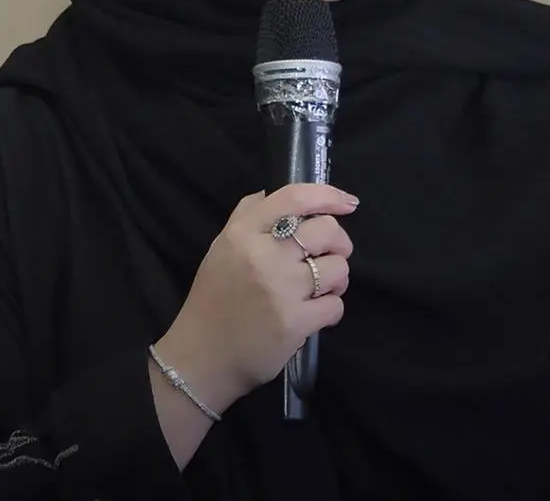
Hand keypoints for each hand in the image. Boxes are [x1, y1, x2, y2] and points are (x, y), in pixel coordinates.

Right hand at [156, 183, 357, 412]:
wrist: (201, 358)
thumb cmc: (214, 300)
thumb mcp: (221, 249)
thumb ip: (245, 216)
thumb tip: (269, 192)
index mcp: (243, 234)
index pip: (294, 198)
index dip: (329, 195)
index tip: (348, 202)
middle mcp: (263, 255)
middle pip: (327, 230)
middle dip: (338, 243)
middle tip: (326, 257)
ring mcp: (280, 289)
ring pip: (338, 268)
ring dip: (335, 280)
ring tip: (318, 290)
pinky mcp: (295, 322)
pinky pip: (336, 306)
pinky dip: (330, 310)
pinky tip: (312, 315)